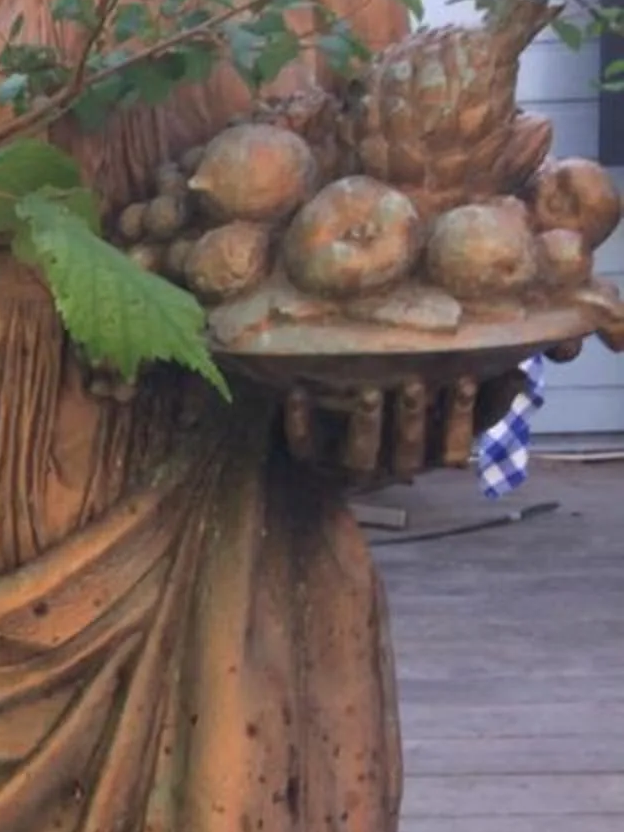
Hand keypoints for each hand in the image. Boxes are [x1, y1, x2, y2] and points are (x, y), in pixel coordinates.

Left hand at [278, 370, 522, 485]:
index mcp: (429, 450)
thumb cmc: (400, 393)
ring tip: (369, 393)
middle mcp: (392, 463)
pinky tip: (296, 393)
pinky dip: (298, 424)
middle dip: (414, 420)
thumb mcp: (445, 387)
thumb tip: (534, 366)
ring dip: (367, 426)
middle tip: (415, 384)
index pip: (456, 446)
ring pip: (361, 458)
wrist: (326, 418)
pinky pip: (303, 449)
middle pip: (410, 454)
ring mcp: (349, 465)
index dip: (464, 418)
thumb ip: (491, 378)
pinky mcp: (309, 459)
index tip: (464, 378)